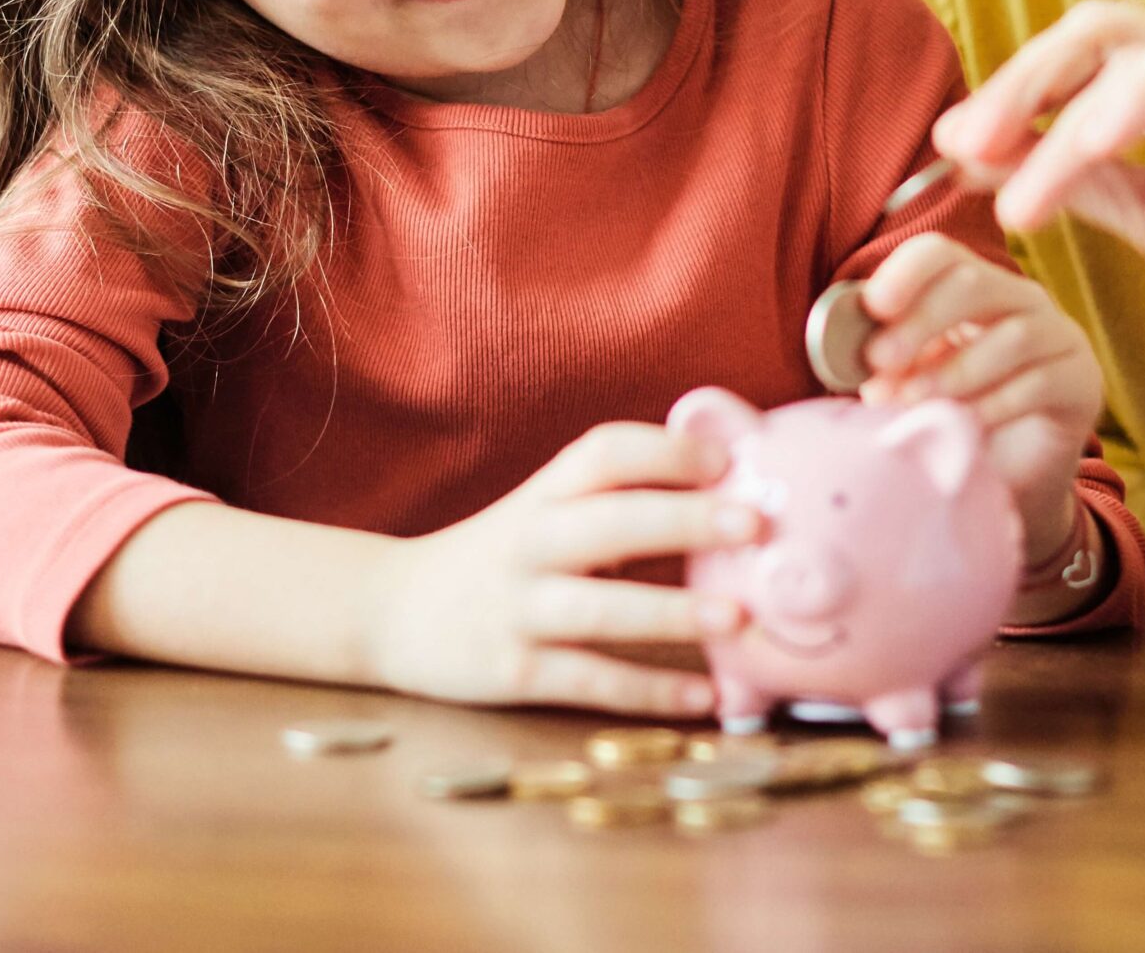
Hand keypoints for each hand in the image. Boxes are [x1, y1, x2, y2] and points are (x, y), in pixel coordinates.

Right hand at [368, 421, 757, 715]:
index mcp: (543, 494)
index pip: (603, 453)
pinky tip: (702, 696)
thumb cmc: (497, 557)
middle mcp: (530, 543)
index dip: (664, 450)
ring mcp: (518, 609)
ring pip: (599, 610)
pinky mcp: (512, 673)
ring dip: (671, 612)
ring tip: (738, 618)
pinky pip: (589, 681)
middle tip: (754, 523)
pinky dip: (648, 690)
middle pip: (608, 521)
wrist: (389, 611)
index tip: (726, 460)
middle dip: (682, 519)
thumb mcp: (540, 510)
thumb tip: (723, 489)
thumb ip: (611, 499)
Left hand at [855, 233, 1104, 567]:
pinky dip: (991, 406)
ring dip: (950, 372)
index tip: (873, 308)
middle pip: (974, 282)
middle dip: (920, 322)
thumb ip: (888, 361)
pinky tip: (964, 427)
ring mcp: (1059, 337)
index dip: (905, 273)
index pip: (941, 255)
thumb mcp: (911, 383)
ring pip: (1009, 336)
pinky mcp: (1082, 382)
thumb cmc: (953, 421)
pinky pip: (1037, 383)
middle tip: (878, 363)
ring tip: (910, 404)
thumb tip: (848, 352)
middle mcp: (1020, 299)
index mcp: (972, 286)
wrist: (1010, 483)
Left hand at [932, 0, 1144, 375]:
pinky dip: (1131, 104)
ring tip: (1017, 189)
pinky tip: (1086, 148)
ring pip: (1137, 50)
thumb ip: (1078, 177)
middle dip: (1022, 83)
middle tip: (964, 141)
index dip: (1017, 92)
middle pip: (1100, 32)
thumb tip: (978, 150)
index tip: (955, 146)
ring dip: (1062, 115)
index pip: (1087, 59)